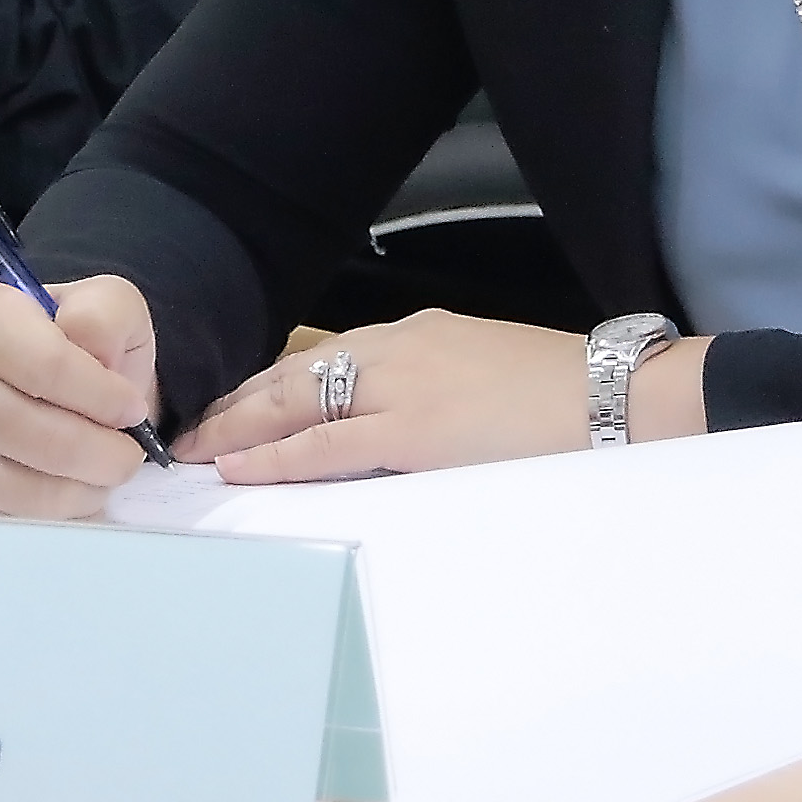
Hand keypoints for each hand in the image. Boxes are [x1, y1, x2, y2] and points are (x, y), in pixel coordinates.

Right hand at [0, 277, 161, 519]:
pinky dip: (63, 513)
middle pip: (43, 438)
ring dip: (89, 487)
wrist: (50, 380)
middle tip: (128, 451)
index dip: (104, 397)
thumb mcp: (106, 304)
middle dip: (105, 453)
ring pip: (31, 488)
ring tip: (105, 467)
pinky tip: (75, 486)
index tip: (133, 409)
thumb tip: (94, 356)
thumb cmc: (79, 341)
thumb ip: (104, 315)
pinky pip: (19, 520)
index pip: (49, 369)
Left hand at [178, 309, 706, 482]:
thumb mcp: (482, 373)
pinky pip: (327, 445)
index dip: (267, 387)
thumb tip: (393, 422)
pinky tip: (237, 467)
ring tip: (193, 451)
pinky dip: (276, 456)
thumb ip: (431, 388)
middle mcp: (396, 351)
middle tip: (187, 431)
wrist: (615, 395)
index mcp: (415, 335)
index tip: (229, 408)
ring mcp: (402, 389)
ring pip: (296, 405)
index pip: (320, 360)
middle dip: (236, 405)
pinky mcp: (414, 431)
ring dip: (239, 430)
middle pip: (292, 376)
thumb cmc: (559, 394)